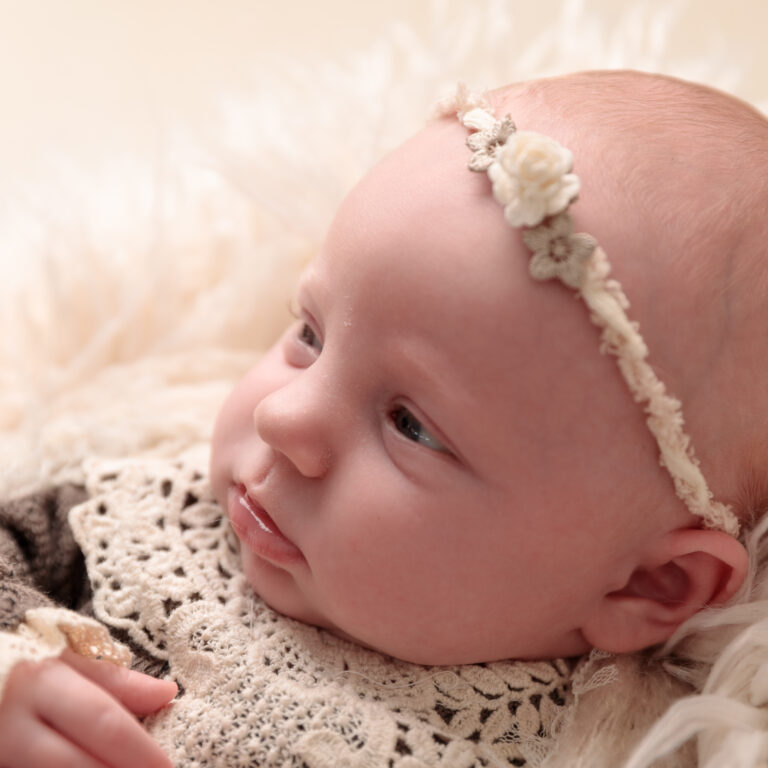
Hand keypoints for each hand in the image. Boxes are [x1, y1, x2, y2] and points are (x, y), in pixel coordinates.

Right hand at [0, 648, 175, 767]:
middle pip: (78, 762)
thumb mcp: (69, 665)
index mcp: (41, 683)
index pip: (103, 720)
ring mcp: (1, 755)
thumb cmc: (31, 674)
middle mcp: (15, 724)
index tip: (168, 767)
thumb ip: (118, 682)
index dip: (139, 750)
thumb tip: (168, 693)